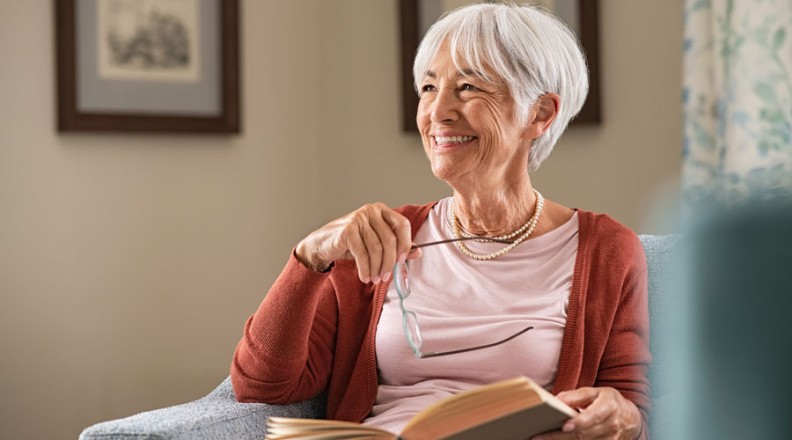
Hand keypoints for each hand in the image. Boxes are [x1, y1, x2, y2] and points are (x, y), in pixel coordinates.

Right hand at [295, 203, 413, 282]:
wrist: (323, 244)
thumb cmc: (351, 243)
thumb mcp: (376, 244)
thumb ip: (397, 246)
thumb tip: (418, 252)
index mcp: (381, 211)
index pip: (402, 224)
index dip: (406, 243)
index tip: (402, 260)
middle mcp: (371, 211)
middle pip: (390, 240)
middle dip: (389, 262)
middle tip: (386, 276)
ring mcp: (358, 219)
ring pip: (376, 249)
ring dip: (377, 268)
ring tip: (375, 279)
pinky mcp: (347, 230)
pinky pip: (362, 254)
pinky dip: (365, 269)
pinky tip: (365, 276)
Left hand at [532, 387, 641, 439]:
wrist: (629, 418)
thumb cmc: (607, 402)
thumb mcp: (594, 392)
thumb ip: (575, 396)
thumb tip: (555, 401)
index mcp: (609, 407)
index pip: (594, 416)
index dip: (580, 422)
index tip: (565, 426)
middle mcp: (611, 426)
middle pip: (584, 434)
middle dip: (559, 437)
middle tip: (538, 437)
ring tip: (541, 439)